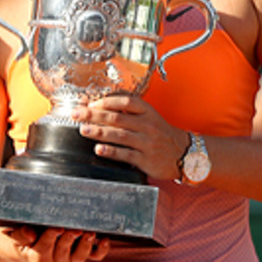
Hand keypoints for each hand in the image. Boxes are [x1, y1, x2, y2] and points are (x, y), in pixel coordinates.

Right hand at [7, 225, 108, 261]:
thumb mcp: (14, 235)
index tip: (57, 227)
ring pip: (80, 256)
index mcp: (37, 257)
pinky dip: (101, 250)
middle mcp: (54, 261)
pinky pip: (94, 256)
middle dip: (70, 239)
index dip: (52, 236)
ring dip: (86, 245)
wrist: (23, 248)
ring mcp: (68, 259)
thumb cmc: (19, 238)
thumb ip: (21, 234)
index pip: (45, 247)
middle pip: (63, 251)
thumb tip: (30, 233)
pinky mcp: (78, 255)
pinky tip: (105, 239)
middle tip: (76, 228)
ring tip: (90, 232)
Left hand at [72, 95, 186, 181]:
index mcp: (147, 112)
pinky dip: (111, 151)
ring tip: (83, 130)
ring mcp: (147, 143)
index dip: (106, 101)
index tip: (90, 103)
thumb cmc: (161, 134)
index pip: (125, 101)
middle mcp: (147, 125)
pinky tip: (99, 149)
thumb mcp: (150, 116)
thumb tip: (102, 104)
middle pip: (118, 117)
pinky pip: (126, 154)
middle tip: (77, 114)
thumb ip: (129, 110)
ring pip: (120, 135)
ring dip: (99, 132)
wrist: (184, 153)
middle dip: (94, 115)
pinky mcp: (146, 159)